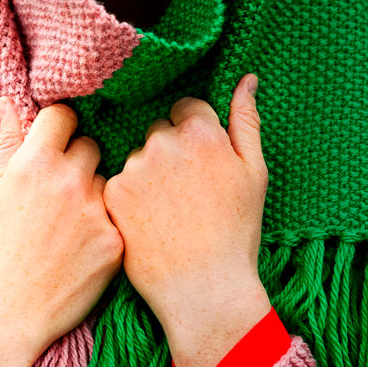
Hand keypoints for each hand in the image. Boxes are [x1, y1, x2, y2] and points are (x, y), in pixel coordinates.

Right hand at [0, 98, 122, 366]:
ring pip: (109, 181)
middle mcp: (70, 180)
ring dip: (95, 193)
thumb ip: (7, 142)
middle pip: (92, 145)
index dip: (60, 128)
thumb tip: (9, 101)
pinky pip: (118, 217)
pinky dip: (106, 228)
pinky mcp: (116, 241)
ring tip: (71, 225)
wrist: (4, 317)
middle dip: (79, 161)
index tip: (56, 144)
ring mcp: (97, 211)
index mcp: (35, 162)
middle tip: (62, 192)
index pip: (65, 115)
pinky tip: (84, 249)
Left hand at [103, 75, 270, 366]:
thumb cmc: (236, 231)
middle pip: (159, 131)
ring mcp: (135, 167)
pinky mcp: (113, 193)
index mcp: (201, 132)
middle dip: (170, 153)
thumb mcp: (254, 172)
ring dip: (148, 174)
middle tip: (186, 194)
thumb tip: (246, 78)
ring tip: (168, 213)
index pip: (186, 109)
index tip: (201, 168)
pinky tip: (148, 223)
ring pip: (138, 157)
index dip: (195, 138)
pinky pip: (119, 181)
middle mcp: (164, 142)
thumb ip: (246, 119)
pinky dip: (130, 197)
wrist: (205, 289)